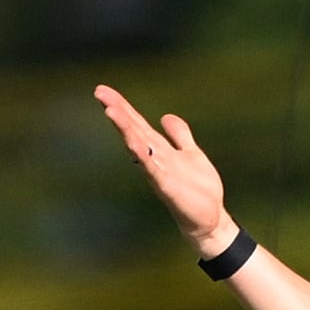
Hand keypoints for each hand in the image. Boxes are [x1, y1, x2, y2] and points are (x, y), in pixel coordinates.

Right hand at [94, 83, 235, 259]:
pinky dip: (142, 155)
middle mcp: (155, 158)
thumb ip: (180, 136)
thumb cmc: (199, 191)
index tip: (103, 90)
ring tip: (111, 110)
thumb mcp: (191, 154)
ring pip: (138, 145)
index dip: (123, 106)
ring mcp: (159, 172)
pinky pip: (151, 167)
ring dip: (125, 128)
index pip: (138, 123)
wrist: (210, 219)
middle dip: (118, 111)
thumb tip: (166, 116)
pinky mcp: (166, 186)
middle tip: (99, 92)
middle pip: (133, 130)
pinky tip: (133, 142)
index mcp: (160, 149)